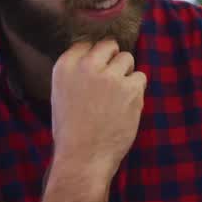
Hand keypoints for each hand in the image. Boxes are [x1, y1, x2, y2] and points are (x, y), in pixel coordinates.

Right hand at [50, 40, 146, 174]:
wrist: (83, 157)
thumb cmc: (71, 132)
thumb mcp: (61, 94)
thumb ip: (76, 74)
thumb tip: (96, 58)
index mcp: (65, 67)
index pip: (86, 44)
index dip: (95, 56)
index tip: (97, 69)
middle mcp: (87, 66)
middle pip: (109, 45)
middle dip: (113, 59)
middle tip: (111, 79)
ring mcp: (110, 76)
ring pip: (127, 58)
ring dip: (126, 74)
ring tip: (118, 96)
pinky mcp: (130, 88)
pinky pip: (140, 77)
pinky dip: (137, 90)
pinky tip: (126, 106)